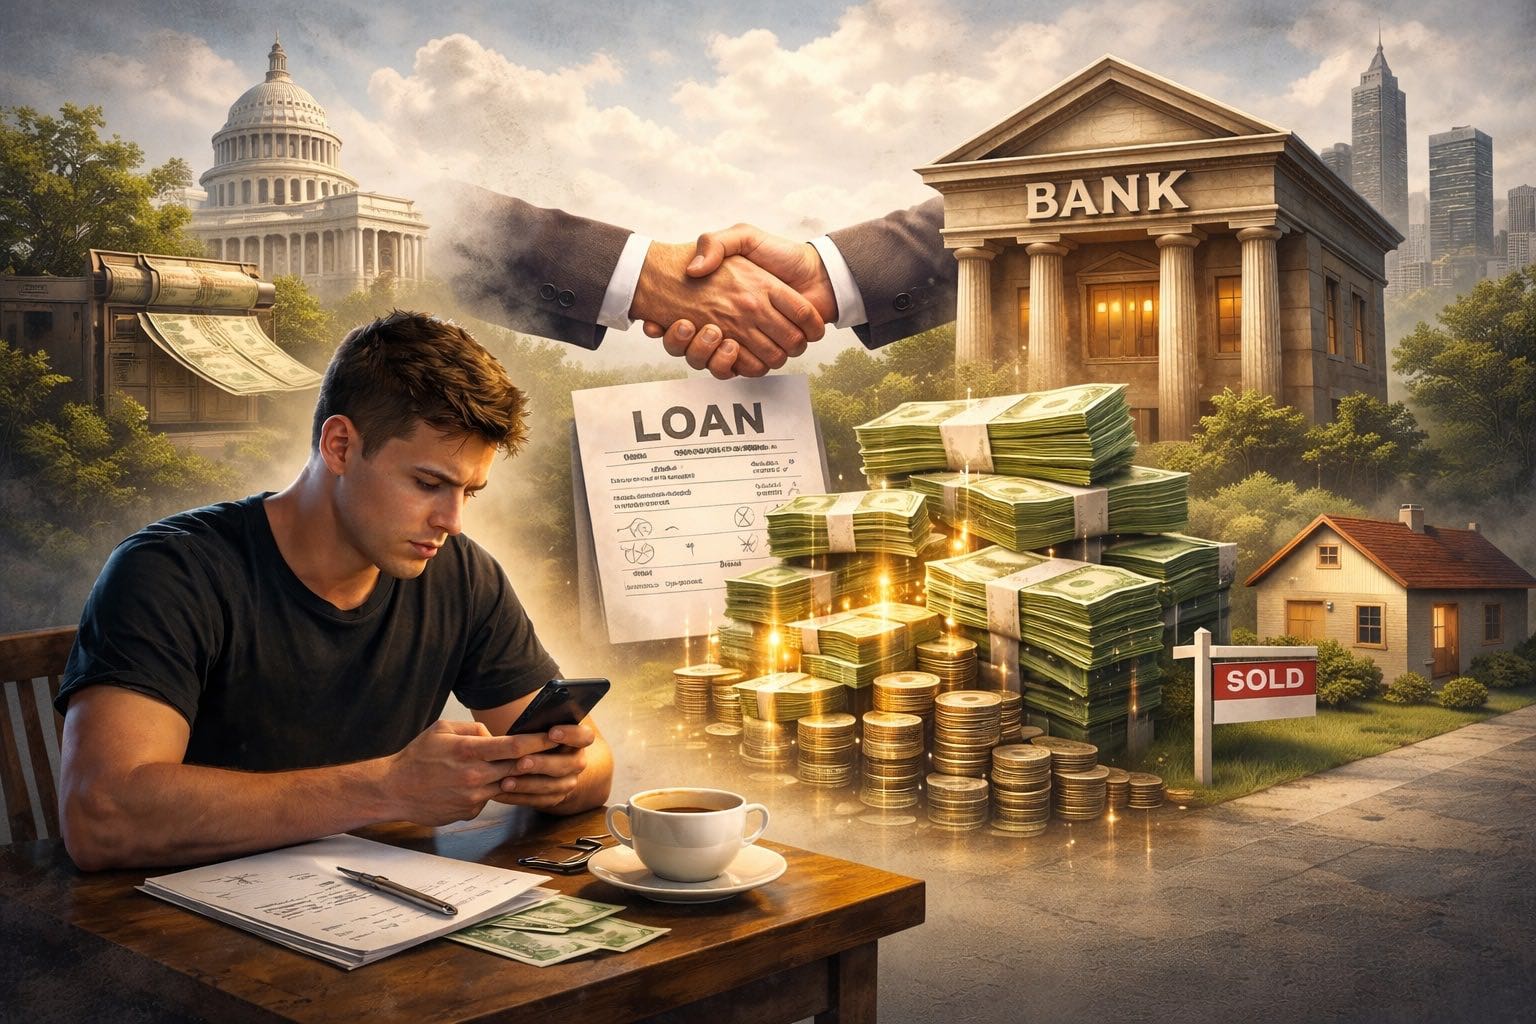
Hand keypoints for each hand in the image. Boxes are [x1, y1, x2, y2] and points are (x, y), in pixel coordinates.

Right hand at [382, 720, 554, 826]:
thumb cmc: (416, 758)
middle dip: (537, 759)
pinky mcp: (470, 811)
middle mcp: (474, 776)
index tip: (553, 736)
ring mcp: (473, 796)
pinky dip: (494, 789)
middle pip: (518, 767)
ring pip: (507, 784)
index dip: (537, 741)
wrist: (394, 790)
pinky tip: (487, 782)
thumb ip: (473, 730)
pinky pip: (491, 798)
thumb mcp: (441, 730)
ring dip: (518, 776)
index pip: (514, 746)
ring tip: (527, 765)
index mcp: (468, 752)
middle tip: (554, 751)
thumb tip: (494, 734)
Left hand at [494, 721, 597, 809]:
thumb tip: (523, 724)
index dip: (570, 734)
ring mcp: (568, 782)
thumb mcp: (539, 726)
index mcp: (577, 740)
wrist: (547, 761)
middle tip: (521, 762)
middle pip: (568, 764)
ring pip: (552, 786)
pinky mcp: (554, 798)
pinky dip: (518, 797)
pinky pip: (538, 800)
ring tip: (504, 781)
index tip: (551, 732)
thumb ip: (536, 725)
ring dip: (528, 784)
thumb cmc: (536, 737)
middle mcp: (576, 761)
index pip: (584, 736)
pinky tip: (499, 792)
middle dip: (543, 763)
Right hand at [630, 242, 823, 372]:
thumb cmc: (782, 254)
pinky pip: (737, 370)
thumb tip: (692, 271)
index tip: (664, 322)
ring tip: (710, 331)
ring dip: (705, 352)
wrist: (819, 274)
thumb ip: (715, 244)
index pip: (680, 323)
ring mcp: (746, 339)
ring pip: (711, 361)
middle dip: (685, 341)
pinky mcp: (761, 353)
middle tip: (683, 324)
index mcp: (717, 300)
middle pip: (693, 346)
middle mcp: (730, 321)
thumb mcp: (743, 237)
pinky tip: (728, 346)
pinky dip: (728, 364)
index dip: (668, 328)